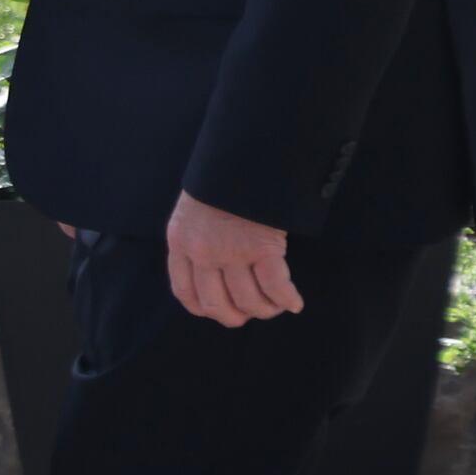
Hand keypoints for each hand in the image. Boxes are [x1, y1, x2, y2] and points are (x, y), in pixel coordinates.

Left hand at [164, 191, 301, 326]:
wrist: (239, 157)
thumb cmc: (220, 182)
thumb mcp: (192, 212)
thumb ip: (196, 239)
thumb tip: (212, 269)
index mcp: (180, 243)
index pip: (185, 292)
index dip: (204, 309)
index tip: (220, 312)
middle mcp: (202, 253)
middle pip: (216, 304)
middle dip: (235, 316)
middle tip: (251, 313)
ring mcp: (231, 252)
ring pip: (248, 300)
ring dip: (266, 309)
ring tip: (277, 305)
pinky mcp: (261, 247)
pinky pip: (275, 286)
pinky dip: (287, 299)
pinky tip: (295, 303)